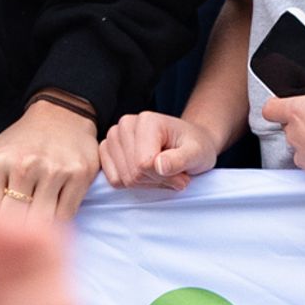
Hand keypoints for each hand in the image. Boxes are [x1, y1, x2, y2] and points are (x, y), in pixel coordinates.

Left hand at [0, 96, 101, 219]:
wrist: (62, 115)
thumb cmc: (22, 140)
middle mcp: (25, 166)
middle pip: (15, 222)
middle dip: (14, 231)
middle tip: (16, 232)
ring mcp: (55, 171)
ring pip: (42, 222)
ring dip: (37, 227)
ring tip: (34, 222)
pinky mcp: (79, 176)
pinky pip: (66, 215)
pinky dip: (58, 220)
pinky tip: (52, 212)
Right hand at [101, 110, 217, 192]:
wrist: (189, 142)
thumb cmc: (195, 147)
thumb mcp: (198, 154)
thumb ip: (181, 159)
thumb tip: (159, 166)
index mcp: (147, 121)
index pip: (144, 164)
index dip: (165, 177)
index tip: (183, 175)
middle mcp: (125, 125)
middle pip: (133, 173)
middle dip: (156, 181)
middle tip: (175, 175)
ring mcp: (113, 137)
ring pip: (122, 179)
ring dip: (146, 184)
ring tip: (163, 172)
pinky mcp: (107, 150)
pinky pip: (114, 180)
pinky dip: (132, 184)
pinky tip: (148, 173)